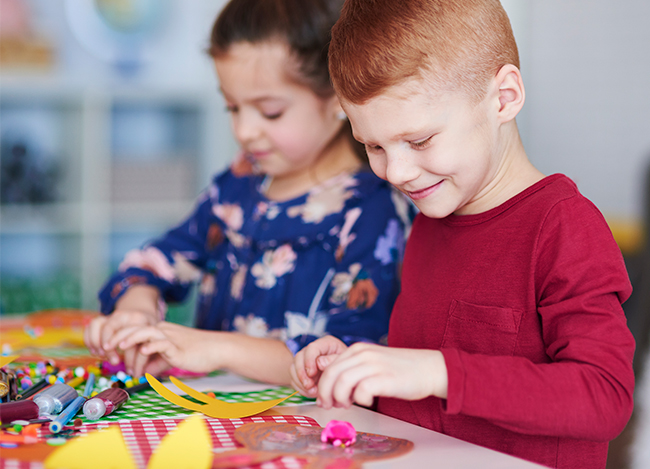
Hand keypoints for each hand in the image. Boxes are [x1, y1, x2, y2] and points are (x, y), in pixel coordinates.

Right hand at [84, 308, 158, 365]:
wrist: (143, 315)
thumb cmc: (150, 332)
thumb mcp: (156, 340)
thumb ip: (152, 352)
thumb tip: (145, 373)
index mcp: (139, 319)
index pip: (132, 339)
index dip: (132, 358)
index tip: (133, 372)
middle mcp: (124, 315)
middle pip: (109, 328)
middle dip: (109, 348)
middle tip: (114, 362)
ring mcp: (111, 316)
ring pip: (97, 324)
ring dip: (96, 342)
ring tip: (102, 355)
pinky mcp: (104, 319)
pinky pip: (91, 326)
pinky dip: (90, 339)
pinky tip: (96, 351)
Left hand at [108, 322, 223, 376]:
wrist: (217, 349)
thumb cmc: (197, 354)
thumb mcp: (172, 359)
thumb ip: (157, 363)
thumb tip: (144, 373)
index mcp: (161, 332)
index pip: (136, 329)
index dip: (120, 336)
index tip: (107, 347)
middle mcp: (164, 331)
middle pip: (137, 327)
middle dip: (119, 335)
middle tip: (105, 346)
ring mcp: (171, 338)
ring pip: (148, 332)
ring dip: (131, 338)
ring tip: (120, 346)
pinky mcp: (179, 348)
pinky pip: (163, 343)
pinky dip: (152, 346)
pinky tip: (144, 351)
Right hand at [290, 336, 347, 396]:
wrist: (345, 375)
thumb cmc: (346, 366)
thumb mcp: (344, 362)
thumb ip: (333, 360)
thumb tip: (319, 363)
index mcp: (325, 344)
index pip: (312, 348)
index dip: (309, 361)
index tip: (312, 374)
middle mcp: (312, 350)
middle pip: (299, 357)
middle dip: (302, 373)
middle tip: (309, 386)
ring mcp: (305, 360)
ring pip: (293, 368)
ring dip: (300, 382)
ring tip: (313, 391)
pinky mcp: (301, 371)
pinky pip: (293, 378)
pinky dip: (300, 387)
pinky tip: (310, 393)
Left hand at [315, 343, 447, 408]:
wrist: (429, 369)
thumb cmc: (399, 370)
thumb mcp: (371, 363)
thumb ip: (352, 369)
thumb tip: (330, 383)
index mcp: (357, 350)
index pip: (329, 367)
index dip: (323, 386)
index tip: (325, 399)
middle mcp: (363, 354)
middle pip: (331, 375)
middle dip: (326, 394)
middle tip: (329, 406)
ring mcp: (374, 365)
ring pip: (342, 383)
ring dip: (340, 398)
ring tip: (349, 405)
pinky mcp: (385, 378)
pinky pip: (362, 391)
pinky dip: (360, 400)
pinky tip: (367, 401)